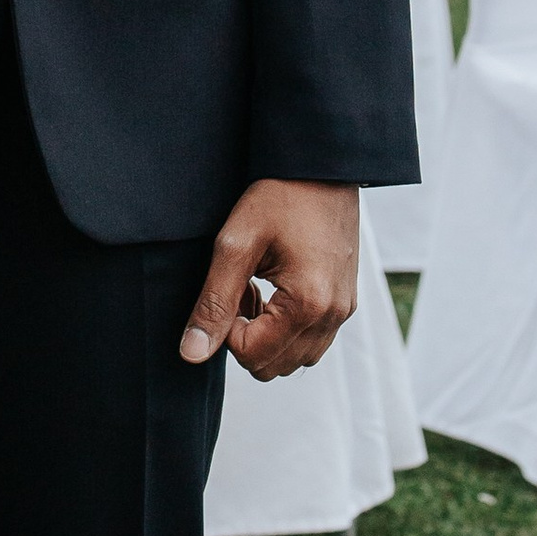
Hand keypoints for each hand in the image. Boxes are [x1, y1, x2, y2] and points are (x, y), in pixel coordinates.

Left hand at [180, 178, 358, 379]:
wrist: (322, 168)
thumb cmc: (278, 197)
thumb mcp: (235, 244)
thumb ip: (213, 302)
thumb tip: (192, 353)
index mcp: (307, 305)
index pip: (251, 356)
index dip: (225, 330)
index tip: (224, 291)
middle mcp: (333, 317)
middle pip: (273, 367)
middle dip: (245, 337)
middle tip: (236, 291)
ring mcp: (343, 312)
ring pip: (294, 360)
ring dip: (265, 336)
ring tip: (253, 289)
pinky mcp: (345, 304)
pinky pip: (312, 341)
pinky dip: (285, 329)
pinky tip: (271, 290)